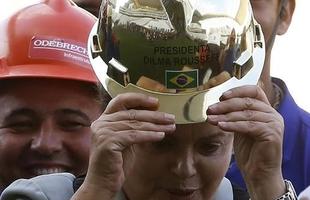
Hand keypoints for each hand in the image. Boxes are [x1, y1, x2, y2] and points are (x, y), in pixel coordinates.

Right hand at [73, 93, 175, 198]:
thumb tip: (156, 117)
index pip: (121, 100)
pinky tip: (160, 136)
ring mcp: (103, 132)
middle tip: (170, 117)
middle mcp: (101, 123)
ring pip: (135, 124)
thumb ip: (135, 127)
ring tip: (170, 127)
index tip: (156, 101)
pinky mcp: (108, 142)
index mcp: (104, 119)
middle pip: (132, 113)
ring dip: (156, 125)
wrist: (103, 182)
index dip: (139, 98)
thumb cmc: (117, 162)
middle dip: (154, 115)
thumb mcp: (127, 140)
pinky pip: (134, 136)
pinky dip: (149, 135)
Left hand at [207, 85, 284, 199]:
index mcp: (266, 110)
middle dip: (225, 105)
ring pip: (246, 114)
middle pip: (247, 102)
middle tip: (210, 109)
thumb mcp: (240, 128)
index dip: (238, 91)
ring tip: (210, 119)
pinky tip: (220, 126)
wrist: (258, 173)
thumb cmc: (249, 151)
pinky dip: (232, 125)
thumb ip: (234, 115)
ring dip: (225, 116)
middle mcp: (272, 114)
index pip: (254, 91)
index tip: (221, 96)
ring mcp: (274, 123)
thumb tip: (217, 104)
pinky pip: (248, 126)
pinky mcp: (272, 134)